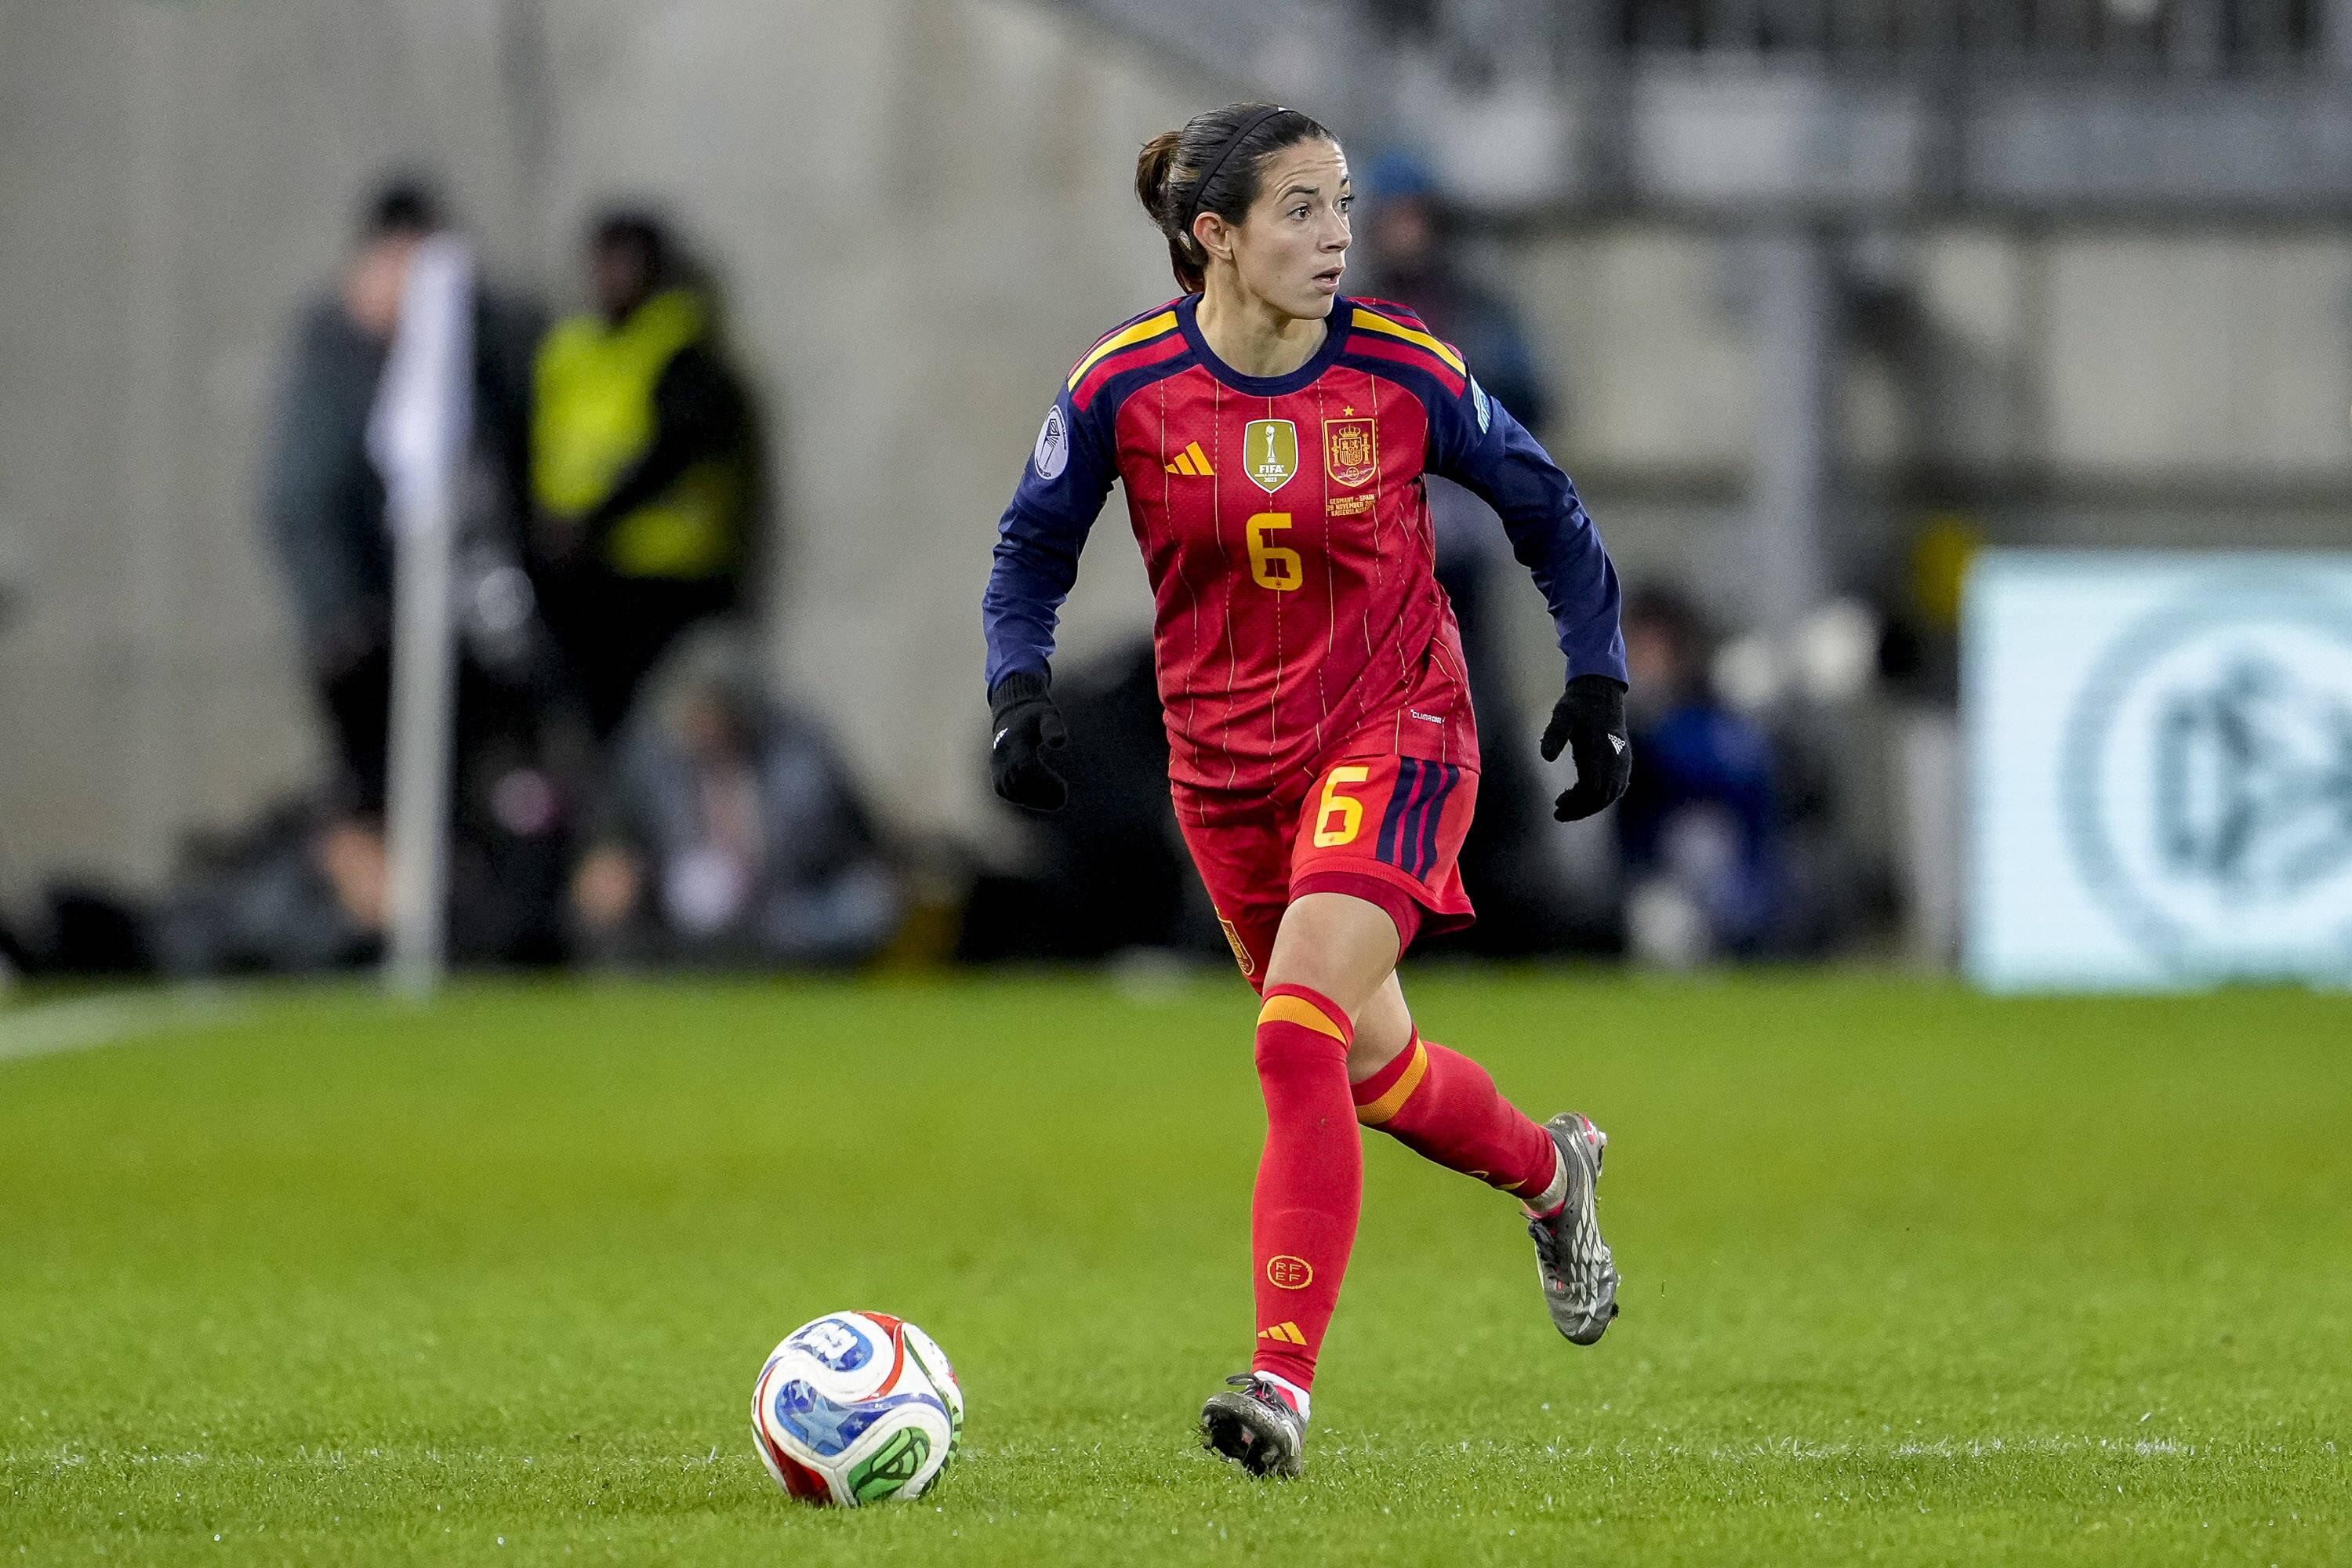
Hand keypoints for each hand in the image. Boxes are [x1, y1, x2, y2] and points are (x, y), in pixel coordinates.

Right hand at [988, 671, 1068, 810]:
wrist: (1012, 718)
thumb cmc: (1036, 717)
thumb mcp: (1047, 714)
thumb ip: (1053, 727)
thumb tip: (1059, 742)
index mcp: (1015, 740)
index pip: (1025, 765)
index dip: (1044, 779)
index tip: (1063, 786)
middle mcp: (1002, 755)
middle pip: (1019, 781)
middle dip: (1042, 792)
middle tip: (1063, 797)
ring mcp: (997, 767)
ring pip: (1013, 791)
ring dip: (1036, 800)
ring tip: (1057, 800)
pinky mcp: (997, 776)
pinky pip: (1009, 793)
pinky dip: (1027, 800)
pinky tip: (1045, 800)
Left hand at [1539, 674, 1631, 822]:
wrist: (1601, 693)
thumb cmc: (1577, 705)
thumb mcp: (1562, 715)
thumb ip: (1554, 735)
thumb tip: (1545, 757)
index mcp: (1600, 750)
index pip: (1591, 788)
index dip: (1576, 802)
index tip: (1557, 805)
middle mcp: (1615, 758)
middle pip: (1601, 796)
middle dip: (1580, 809)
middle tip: (1558, 812)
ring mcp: (1622, 760)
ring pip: (1611, 794)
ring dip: (1590, 805)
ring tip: (1567, 806)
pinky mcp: (1625, 759)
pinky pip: (1618, 787)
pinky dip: (1602, 797)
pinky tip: (1584, 796)